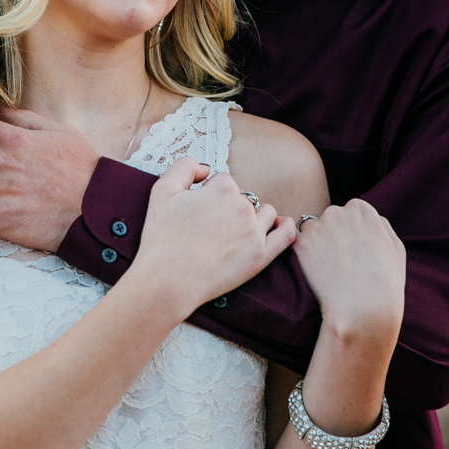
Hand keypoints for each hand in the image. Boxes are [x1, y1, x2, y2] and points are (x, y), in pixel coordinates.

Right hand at [126, 157, 297, 314]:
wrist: (167, 281)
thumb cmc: (161, 238)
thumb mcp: (161, 190)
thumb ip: (184, 166)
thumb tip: (206, 168)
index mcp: (221, 189)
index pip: (224, 182)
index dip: (209, 194)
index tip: (198, 211)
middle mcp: (242, 207)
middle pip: (243, 197)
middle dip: (229, 208)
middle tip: (209, 228)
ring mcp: (255, 232)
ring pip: (265, 212)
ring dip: (254, 217)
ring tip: (233, 233)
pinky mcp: (262, 256)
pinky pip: (287, 234)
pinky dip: (285, 226)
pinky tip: (278, 226)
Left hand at [292, 200, 405, 345]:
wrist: (365, 310)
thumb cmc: (385, 284)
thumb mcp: (396, 249)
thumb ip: (381, 226)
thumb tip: (369, 218)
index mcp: (362, 209)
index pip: (349, 212)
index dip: (350, 234)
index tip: (354, 252)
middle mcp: (338, 212)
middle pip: (329, 219)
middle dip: (332, 236)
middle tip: (341, 264)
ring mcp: (318, 227)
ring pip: (311, 231)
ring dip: (315, 245)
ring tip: (329, 271)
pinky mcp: (301, 244)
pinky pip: (296, 246)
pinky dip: (302, 257)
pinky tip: (316, 273)